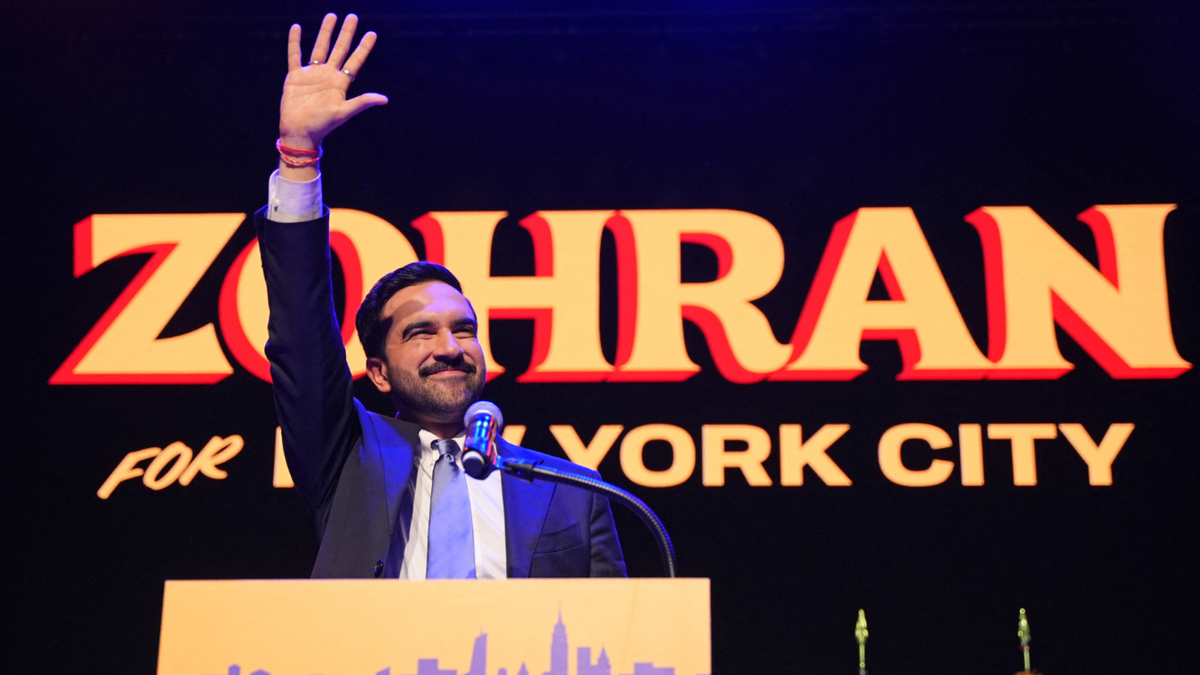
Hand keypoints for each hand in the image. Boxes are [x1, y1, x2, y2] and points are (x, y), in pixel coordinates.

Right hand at [278, 13, 387, 152]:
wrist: (299, 132)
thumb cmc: (322, 125)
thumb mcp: (344, 112)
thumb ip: (362, 102)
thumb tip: (385, 99)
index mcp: (340, 83)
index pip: (355, 60)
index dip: (363, 47)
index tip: (372, 33)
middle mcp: (328, 75)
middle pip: (339, 49)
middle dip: (346, 33)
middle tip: (353, 16)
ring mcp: (312, 74)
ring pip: (320, 48)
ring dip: (325, 32)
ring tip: (331, 16)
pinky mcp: (295, 77)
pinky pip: (294, 55)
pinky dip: (295, 42)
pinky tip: (296, 28)